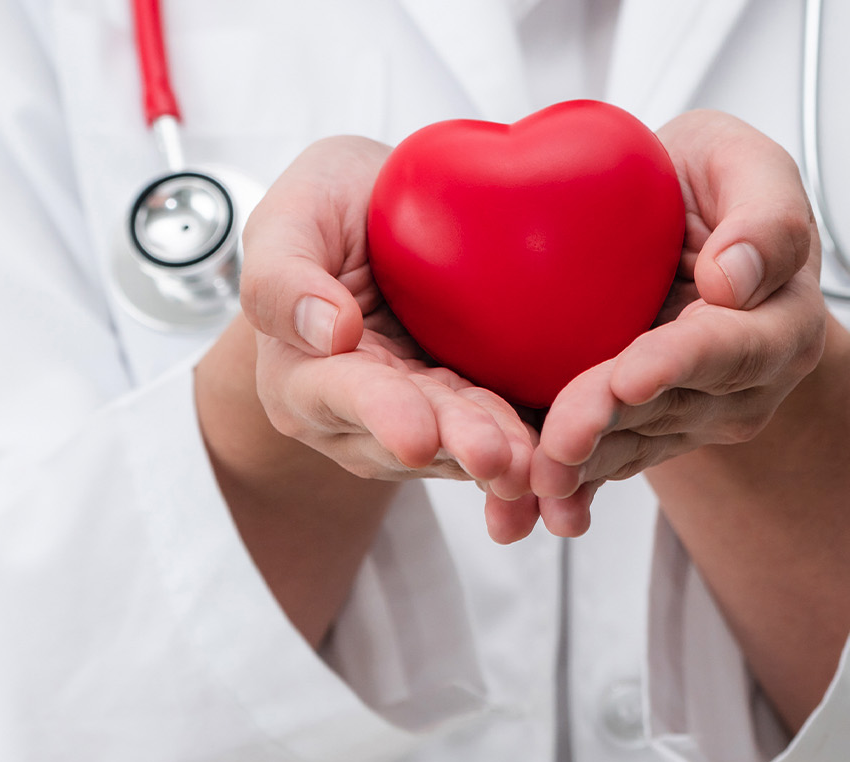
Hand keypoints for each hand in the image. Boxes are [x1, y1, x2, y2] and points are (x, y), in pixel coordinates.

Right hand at [240, 137, 542, 542]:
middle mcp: (358, 416)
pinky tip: (567, 459)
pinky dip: (535, 447)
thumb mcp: (289, 217)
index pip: (343, 396)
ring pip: (463, 445)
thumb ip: (282, 276)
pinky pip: (505, 434)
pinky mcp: (474, 411)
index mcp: (303, 375)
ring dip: (504, 458)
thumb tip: (327, 332)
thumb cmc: (325, 211)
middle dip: (458, 446)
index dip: (383, 415)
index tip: (417, 434)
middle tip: (498, 457)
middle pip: (414, 433)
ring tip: (540, 463)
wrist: (383, 213)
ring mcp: (421, 420)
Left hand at [528, 111, 828, 535]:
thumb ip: (766, 218)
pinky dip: (559, 483)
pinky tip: (516, 507)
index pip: (730, 347)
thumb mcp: (748, 165)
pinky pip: (597, 461)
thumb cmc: (717, 185)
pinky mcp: (635, 430)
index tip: (631, 373)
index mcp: (779, 324)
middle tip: (558, 439)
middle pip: (668, 408)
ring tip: (529, 480)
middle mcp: (739, 387)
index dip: (678, 363)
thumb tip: (736, 279)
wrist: (680, 223)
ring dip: (578, 467)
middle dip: (609, 425)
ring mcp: (686, 417)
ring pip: (627, 445)